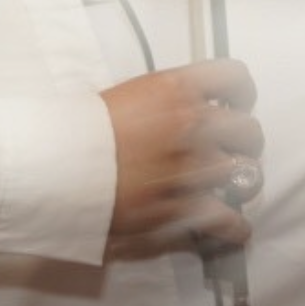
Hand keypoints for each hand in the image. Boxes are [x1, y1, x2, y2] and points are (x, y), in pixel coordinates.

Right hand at [101, 59, 263, 261]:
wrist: (57, 161)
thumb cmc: (84, 127)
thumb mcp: (130, 94)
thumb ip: (168, 99)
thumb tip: (187, 105)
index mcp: (176, 88)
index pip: (234, 77)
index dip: (241, 91)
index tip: (237, 102)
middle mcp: (189, 123)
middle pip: (248, 130)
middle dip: (244, 141)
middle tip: (234, 147)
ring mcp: (188, 165)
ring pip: (241, 174)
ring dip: (237, 181)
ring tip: (231, 185)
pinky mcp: (178, 205)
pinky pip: (223, 216)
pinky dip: (233, 226)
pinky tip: (237, 228)